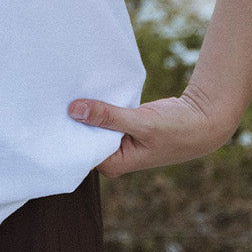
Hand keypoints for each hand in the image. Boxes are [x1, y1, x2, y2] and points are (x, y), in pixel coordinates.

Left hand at [67, 90, 234, 177]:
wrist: (201, 120)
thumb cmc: (176, 130)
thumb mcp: (141, 123)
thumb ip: (109, 117)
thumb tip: (75, 110)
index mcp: (113, 164)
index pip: (80, 149)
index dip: (67, 131)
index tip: (51, 112)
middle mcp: (112, 155)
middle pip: (84, 135)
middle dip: (74, 118)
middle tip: (53, 96)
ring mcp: (117, 140)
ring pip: (94, 122)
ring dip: (86, 108)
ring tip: (65, 89)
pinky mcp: (123, 125)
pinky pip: (104, 113)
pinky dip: (99, 103)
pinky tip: (86, 88)